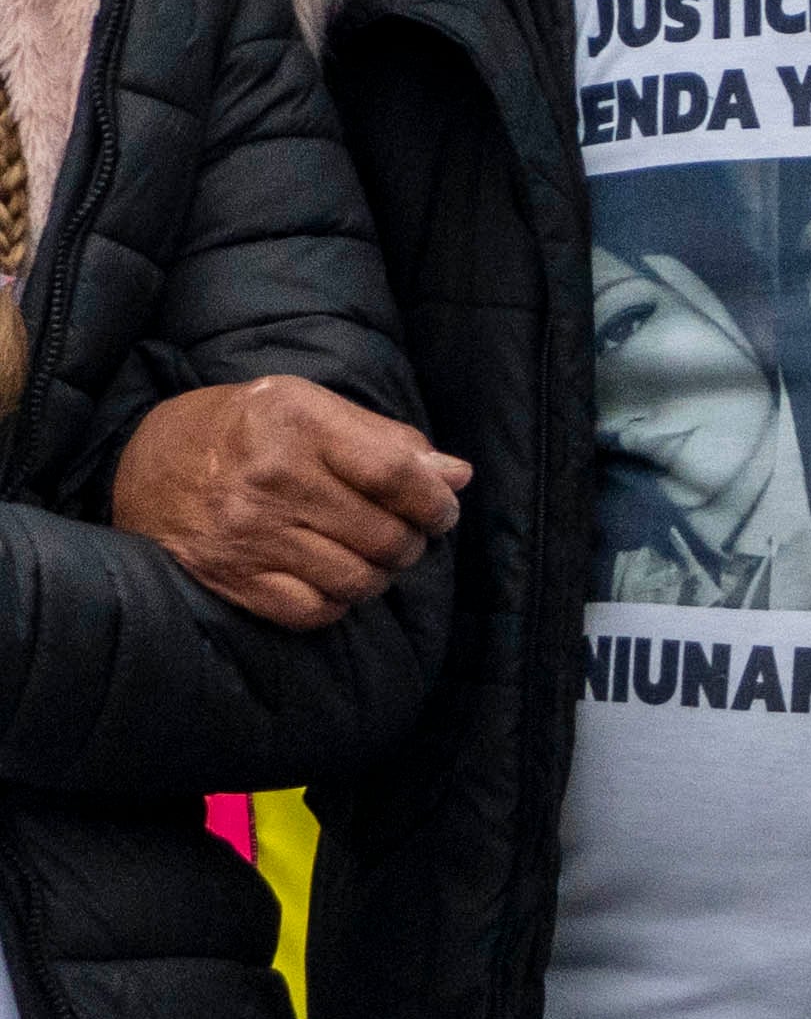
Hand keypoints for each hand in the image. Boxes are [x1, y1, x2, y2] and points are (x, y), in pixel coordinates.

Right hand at [110, 378, 464, 630]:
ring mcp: (248, 535)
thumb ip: (387, 440)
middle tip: (404, 535)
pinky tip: (332, 577)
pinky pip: (314, 611)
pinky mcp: (230, 578)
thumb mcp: (311, 406)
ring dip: (380, 575)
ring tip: (372, 556)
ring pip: (356, 581)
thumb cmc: (246, 427)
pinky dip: (337, 601)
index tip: (442, 513)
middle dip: (411, 544)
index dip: (434, 503)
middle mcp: (271, 481)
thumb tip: (457, 477)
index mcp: (297, 425)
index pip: (394, 475)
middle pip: (384, 536)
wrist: (146, 461)